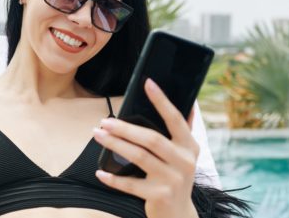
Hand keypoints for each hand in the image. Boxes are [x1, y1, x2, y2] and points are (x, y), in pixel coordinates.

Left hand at [93, 78, 198, 217]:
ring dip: (115, 144)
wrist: (178, 214)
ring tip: (98, 135)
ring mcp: (172, 179)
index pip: (175, 119)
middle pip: (151, 138)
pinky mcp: (159, 195)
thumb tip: (189, 103)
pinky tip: (101, 172)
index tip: (148, 83)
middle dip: (125, 128)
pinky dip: (113, 178)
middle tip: (105, 121)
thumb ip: (183, 131)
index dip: (161, 100)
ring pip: (139, 157)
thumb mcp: (185, 155)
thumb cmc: (175, 177)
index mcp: (189, 146)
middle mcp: (184, 161)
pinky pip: (130, 184)